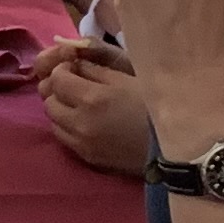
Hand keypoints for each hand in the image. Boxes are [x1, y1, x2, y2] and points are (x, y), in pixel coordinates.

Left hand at [35, 40, 153, 175]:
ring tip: (78, 105)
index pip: (57, 79)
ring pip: (53, 122)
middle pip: (49, 102)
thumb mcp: (127, 79)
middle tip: (74, 85)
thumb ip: (96, 70)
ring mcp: (82, 144)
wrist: (173, 148)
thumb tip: (74, 64)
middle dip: (58, 90)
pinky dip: (68, 127)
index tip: (73, 68)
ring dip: (61, 110)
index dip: (62, 70)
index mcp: (92, 98)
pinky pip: (65, 139)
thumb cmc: (155, 106)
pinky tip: (85, 122)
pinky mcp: (88, 158)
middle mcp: (80, 123)